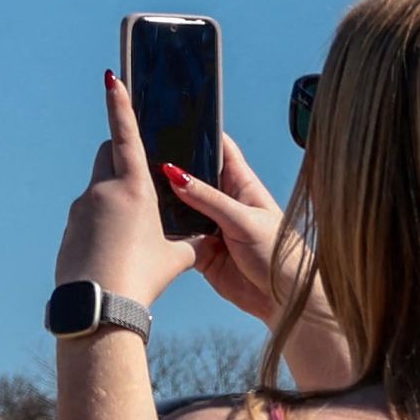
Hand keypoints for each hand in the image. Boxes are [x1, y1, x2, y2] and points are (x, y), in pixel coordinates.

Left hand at [57, 69, 201, 305]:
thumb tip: (204, 238)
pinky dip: (103, 221)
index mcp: (132, 188)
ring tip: (135, 231)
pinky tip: (116, 249)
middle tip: (144, 177)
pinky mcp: (69, 228)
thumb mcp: (177, 257)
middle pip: (109, 156)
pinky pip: (88, 214)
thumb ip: (190, 239)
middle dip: (124, 157)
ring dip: (115, 196)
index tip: (112, 78)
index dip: (120, 105)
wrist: (99, 304)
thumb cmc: (143, 277)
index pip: (125, 135)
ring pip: (99, 188)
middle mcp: (101, 190)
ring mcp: (80, 209)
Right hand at [162, 131, 358, 387]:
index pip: (220, 149)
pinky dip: (163, 229)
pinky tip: (144, 219)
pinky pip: (176, 233)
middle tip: (140, 149)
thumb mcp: (245, 221)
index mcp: (242, 185)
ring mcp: (210, 225)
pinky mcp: (201, 249)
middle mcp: (223, 201)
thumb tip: (173, 173)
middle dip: (171, 164)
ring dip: (164, 199)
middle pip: (193, 175)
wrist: (285, 303)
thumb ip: (208, 198)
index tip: (171, 116)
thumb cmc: (280, 257)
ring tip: (134, 183)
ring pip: (180, 204)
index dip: (199, 132)